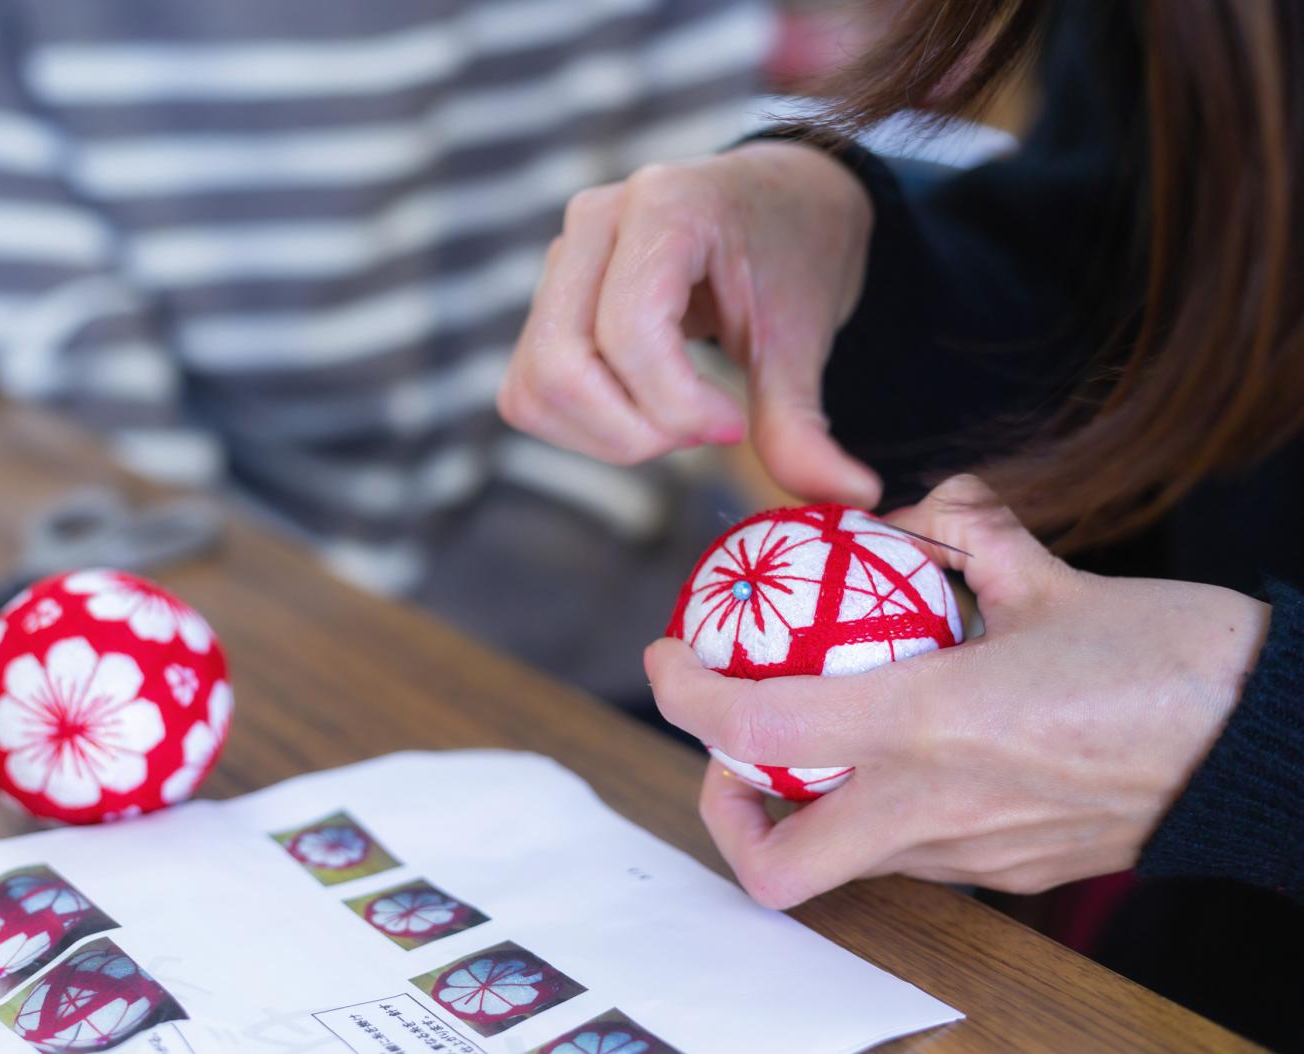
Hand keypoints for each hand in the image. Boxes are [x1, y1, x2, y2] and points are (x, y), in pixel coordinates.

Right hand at [497, 141, 881, 506]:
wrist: (781, 205)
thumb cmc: (793, 257)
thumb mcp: (803, 339)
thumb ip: (804, 425)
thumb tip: (853, 499)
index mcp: (664, 207)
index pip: (629, 335)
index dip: (677, 405)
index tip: (735, 422)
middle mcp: (594, 223)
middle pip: (561, 368)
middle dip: (632, 431)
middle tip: (700, 431)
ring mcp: (559, 260)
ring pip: (534, 388)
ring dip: (604, 434)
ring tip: (675, 418)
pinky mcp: (546, 300)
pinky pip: (528, 392)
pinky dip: (581, 427)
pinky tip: (645, 409)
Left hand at [644, 475, 1271, 908]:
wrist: (1275, 746)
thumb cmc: (1174, 661)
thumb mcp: (1053, 576)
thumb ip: (968, 539)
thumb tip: (921, 514)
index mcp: (927, 723)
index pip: (755, 728)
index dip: (685, 699)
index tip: (668, 660)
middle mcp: (934, 807)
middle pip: (779, 867)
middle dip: (730, 818)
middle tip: (732, 751)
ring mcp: (973, 855)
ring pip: (844, 862)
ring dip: (806, 807)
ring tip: (817, 734)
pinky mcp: (1012, 873)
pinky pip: (914, 855)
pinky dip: (881, 808)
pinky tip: (911, 748)